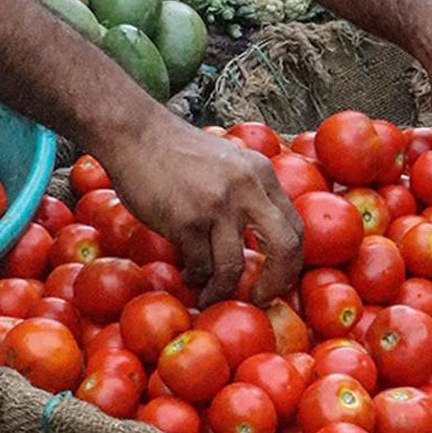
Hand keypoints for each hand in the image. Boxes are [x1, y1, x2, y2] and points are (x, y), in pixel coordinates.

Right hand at [94, 115, 303, 307]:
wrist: (136, 133)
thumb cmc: (177, 152)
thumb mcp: (227, 160)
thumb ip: (247, 190)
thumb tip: (257, 237)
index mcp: (262, 174)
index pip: (295, 227)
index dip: (291, 262)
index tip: (277, 280)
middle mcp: (247, 188)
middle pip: (284, 248)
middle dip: (276, 283)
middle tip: (260, 299)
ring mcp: (217, 205)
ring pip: (233, 267)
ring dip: (222, 291)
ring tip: (209, 296)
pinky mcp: (187, 220)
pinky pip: (200, 265)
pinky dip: (196, 277)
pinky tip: (188, 275)